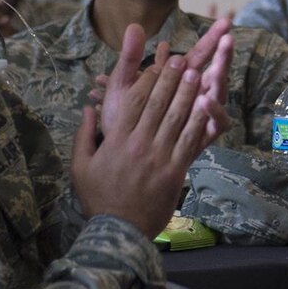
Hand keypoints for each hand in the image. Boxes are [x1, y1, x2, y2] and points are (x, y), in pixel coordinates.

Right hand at [71, 18, 233, 236]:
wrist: (119, 229)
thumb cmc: (98, 197)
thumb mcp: (80, 166)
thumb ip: (83, 135)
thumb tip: (88, 109)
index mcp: (116, 140)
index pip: (134, 102)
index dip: (147, 80)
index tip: (155, 65)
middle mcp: (139, 143)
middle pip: (158, 103)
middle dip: (170, 78)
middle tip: (180, 59)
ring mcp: (159, 156)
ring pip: (177, 117)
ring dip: (187, 92)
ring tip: (196, 72)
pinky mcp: (176, 170)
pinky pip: (190, 140)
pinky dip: (200, 120)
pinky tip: (208, 105)